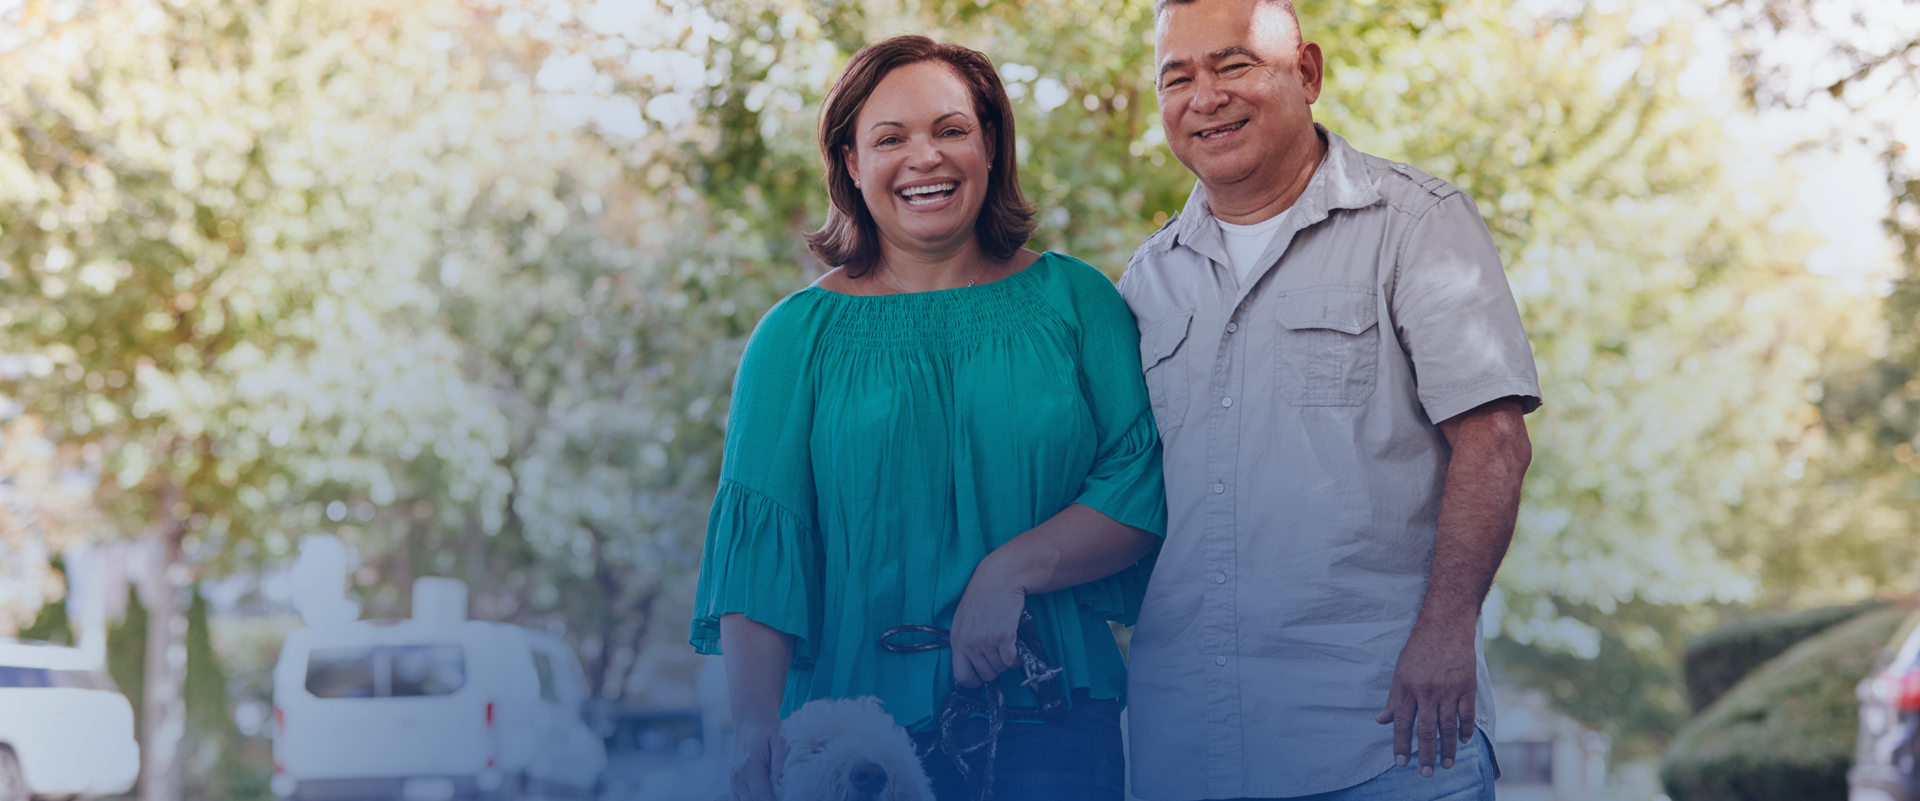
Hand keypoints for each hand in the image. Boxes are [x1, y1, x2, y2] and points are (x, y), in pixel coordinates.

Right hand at [727, 718, 788, 800]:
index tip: (788, 800)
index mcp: (749, 767)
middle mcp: (738, 777)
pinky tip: (767, 795)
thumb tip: (782, 781)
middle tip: (787, 797)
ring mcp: (734, 782)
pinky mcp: (734, 785)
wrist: (749, 724)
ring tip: (777, 796)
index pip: (761, 797)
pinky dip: (753, 800)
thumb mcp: (778, 739)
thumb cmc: (767, 730)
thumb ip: (781, 760)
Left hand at [950, 557, 1026, 687]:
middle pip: (987, 675)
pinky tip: (1015, 645)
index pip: (962, 677)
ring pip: (1001, 669)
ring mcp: (986, 641)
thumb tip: (973, 666)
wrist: (1000, 578)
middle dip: (995, 668)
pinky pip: (1012, 661)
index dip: (975, 680)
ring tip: (1006, 643)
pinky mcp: (1004, 636)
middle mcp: (970, 643)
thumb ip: (965, 642)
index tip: (983, 674)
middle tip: (999, 652)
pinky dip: (1017, 658)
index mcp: (957, 640)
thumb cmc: (982, 597)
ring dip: (1007, 660)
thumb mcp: (964, 620)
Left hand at [1374, 623, 1477, 776]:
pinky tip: (1462, 741)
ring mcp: (1448, 690)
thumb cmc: (1419, 650)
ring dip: (1446, 749)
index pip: (1402, 723)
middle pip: (1426, 730)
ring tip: (1446, 765)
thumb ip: (1393, 699)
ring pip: (1447, 727)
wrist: (1445, 627)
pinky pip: (1466, 715)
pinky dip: (1465, 730)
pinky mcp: (1467, 687)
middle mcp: (1427, 692)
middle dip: (1425, 754)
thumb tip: (1381, 721)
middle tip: (1426, 773)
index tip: (1401, 763)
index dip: (1401, 745)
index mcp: (1407, 688)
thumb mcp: (1400, 672)